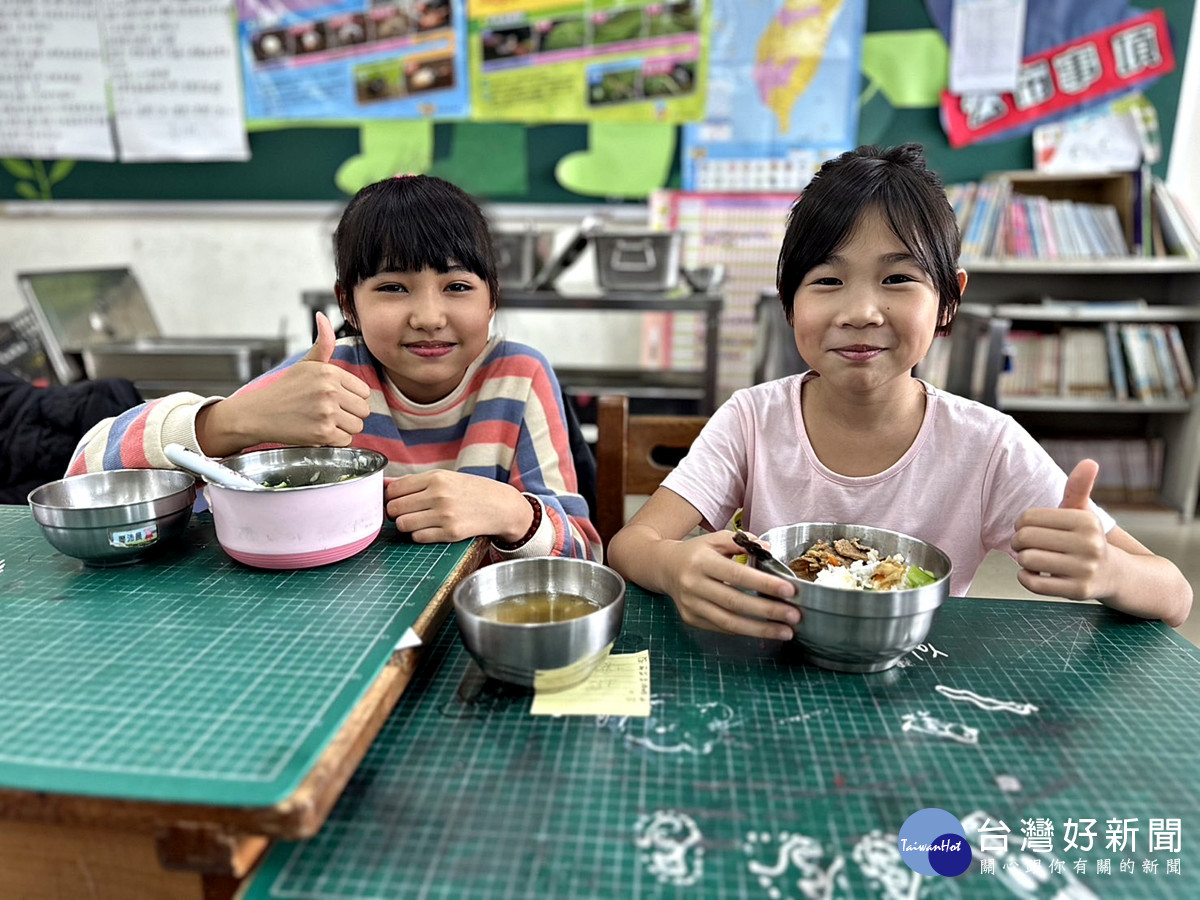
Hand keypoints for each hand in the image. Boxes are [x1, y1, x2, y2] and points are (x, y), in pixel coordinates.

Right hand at [198, 312, 370, 454]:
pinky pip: (346, 440)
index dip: (351, 398)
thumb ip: (323, 344)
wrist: (258, 414)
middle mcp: (329, 391)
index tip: (335, 399)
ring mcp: (326, 412)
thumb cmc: (285, 390)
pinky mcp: (322, 433)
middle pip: (364, 410)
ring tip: (324, 421)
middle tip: (330, 413)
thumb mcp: (305, 364)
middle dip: (350, 414)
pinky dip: (335, 440)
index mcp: (329, 372)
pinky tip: (319, 432)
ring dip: (344, 428)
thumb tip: (323, 317)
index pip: (364, 391)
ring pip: (357, 426)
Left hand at [387, 470, 532, 543]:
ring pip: (403, 524)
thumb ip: (414, 482)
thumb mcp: (444, 477)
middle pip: (394, 508)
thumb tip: (383, 485)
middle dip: (395, 513)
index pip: (394, 490)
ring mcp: (445, 515)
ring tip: (418, 521)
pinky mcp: (451, 533)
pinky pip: (418, 537)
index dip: (389, 497)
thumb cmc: (470, 490)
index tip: (395, 501)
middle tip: (406, 512)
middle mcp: (439, 495)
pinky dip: (419, 535)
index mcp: (436, 477)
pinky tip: (429, 529)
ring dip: (406, 525)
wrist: (500, 506)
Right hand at [660, 531, 799, 640]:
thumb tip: (769, 550)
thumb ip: (742, 541)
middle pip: (735, 602)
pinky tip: (764, 630)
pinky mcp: (691, 619)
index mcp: (702, 561)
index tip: (789, 591)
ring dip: (760, 629)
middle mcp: (693, 585)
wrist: (663, 567)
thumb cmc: (696, 553)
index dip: (764, 584)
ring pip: (729, 622)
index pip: (737, 575)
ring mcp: (691, 605)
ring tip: (785, 631)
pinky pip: (722, 628)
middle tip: (794, 615)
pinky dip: (745, 631)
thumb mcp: (716, 539)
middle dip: (768, 611)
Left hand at [1012, 459, 1113, 599]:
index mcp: (1086, 521)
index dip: (1021, 523)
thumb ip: (1079, 487)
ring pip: (1027, 560)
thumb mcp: (1084, 512)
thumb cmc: (1087, 539)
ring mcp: (1084, 569)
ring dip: (1022, 560)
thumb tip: (1089, 462)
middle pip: (1025, 538)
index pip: (1029, 517)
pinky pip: (1033, 583)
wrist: (1116, 574)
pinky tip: (1033, 573)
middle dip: (1018, 541)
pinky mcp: (1077, 591)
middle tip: (1025, 545)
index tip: (1029, 528)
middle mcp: (1089, 544)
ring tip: (1032, 558)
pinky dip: (1025, 577)